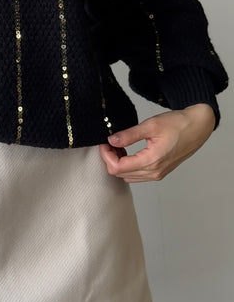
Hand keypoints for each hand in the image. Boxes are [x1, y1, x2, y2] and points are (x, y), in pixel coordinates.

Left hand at [98, 103, 215, 181]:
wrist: (197, 127)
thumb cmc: (178, 124)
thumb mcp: (150, 125)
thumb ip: (129, 135)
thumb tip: (111, 141)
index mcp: (151, 161)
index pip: (118, 168)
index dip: (106, 155)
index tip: (105, 143)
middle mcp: (154, 172)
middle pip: (120, 174)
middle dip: (111, 159)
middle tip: (110, 143)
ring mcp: (158, 174)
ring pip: (128, 177)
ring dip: (119, 164)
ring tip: (119, 146)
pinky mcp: (160, 172)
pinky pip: (138, 176)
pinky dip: (129, 166)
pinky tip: (128, 152)